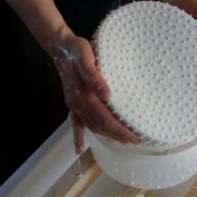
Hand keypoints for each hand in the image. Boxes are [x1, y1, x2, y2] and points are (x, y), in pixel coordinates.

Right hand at [48, 33, 139, 153]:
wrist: (61, 48)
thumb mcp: (87, 59)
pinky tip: (79, 149)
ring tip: (121, 140)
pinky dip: (78, 137)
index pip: (106, 120)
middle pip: (100, 126)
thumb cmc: (77, 50)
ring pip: (92, 126)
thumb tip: (108, 96)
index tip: (135, 137)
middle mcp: (78, 104)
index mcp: (85, 96)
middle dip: (117, 135)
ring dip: (106, 135)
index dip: (120, 130)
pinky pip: (75, 124)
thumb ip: (95, 78)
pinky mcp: (72, 103)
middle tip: (134, 140)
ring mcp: (74, 106)